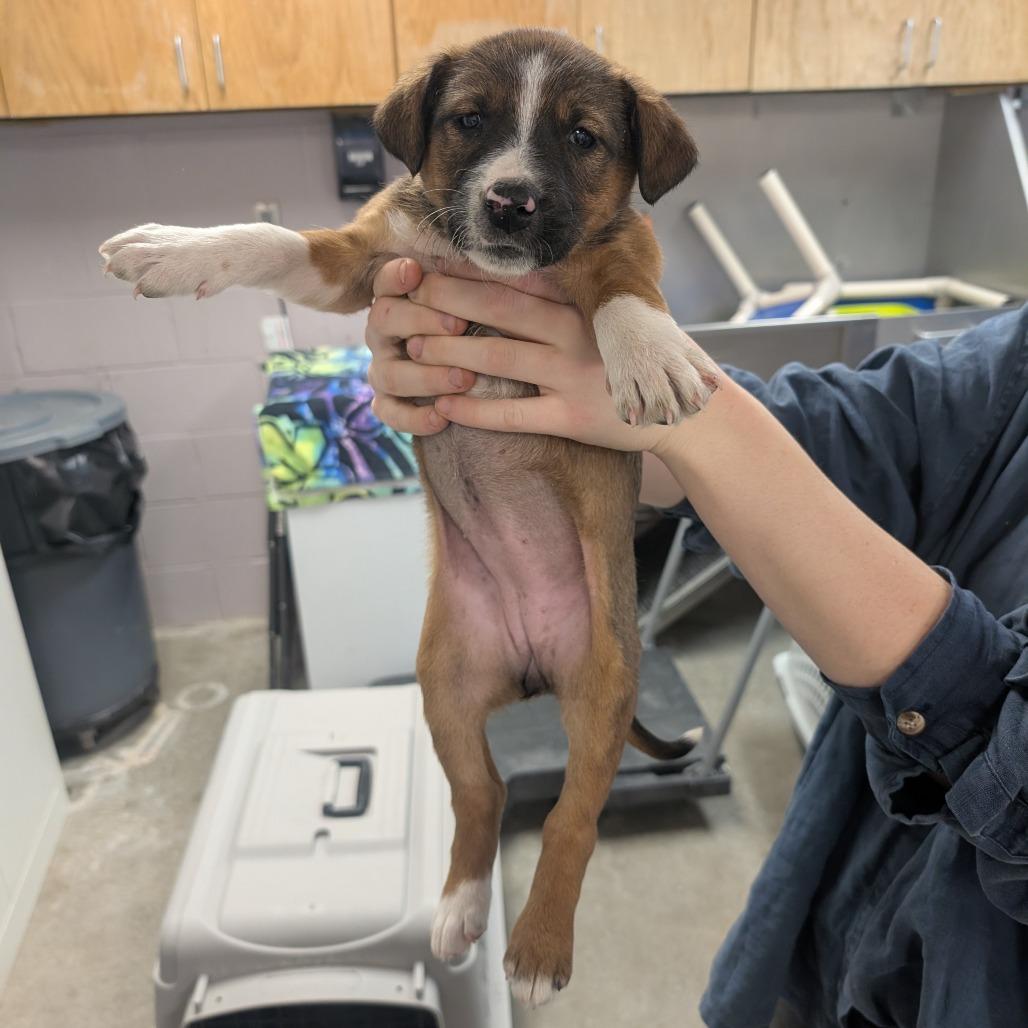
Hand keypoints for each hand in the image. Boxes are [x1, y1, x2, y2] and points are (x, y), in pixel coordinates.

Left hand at [366, 257, 681, 450]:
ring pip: (498, 357)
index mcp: (581, 301)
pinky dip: (475, 410)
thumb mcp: (617, 310)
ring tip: (413, 348)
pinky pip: (515, 414)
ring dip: (450, 351)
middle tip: (403, 295)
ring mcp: (572, 374)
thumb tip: (558, 247)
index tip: (428, 259)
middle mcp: (573, 331)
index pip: (514, 275)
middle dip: (445, 299)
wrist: (683, 408)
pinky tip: (443, 406)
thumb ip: (581, 285)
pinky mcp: (573, 416)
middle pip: (497, 307)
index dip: (468, 267)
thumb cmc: (639, 356)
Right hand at [366, 258, 472, 434]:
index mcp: (400, 299)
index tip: (416, 271)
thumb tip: (512, 263)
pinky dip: (414, 419)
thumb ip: (484, 286)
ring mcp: (384, 369)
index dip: (396, 277)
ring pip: (388, 373)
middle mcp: (384, 333)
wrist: (486, 376)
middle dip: (420, 320)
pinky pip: (390, 414)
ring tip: (465, 378)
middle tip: (459, 325)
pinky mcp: (389, 404)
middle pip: (383, 319)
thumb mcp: (485, 304)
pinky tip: (442, 419)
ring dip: (426, 376)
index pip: (385, 281)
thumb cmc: (484, 327)